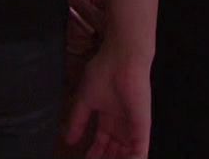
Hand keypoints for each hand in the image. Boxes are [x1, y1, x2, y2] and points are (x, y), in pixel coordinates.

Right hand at [62, 41, 151, 158]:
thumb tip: (67, 139)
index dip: (94, 154)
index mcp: (108, 118)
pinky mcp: (141, 127)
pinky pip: (139, 151)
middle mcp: (121, 125)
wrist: (122, 59)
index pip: (102, 143)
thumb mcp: (85, 100)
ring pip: (126, 154)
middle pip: (114, 151)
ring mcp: (132, 127)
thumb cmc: (104, 73)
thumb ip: (77, 121)